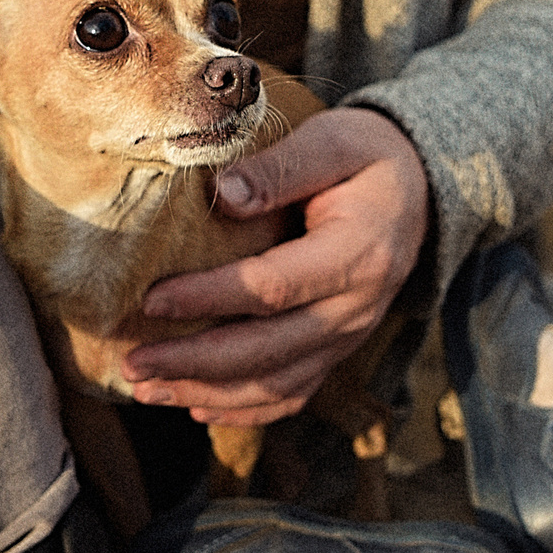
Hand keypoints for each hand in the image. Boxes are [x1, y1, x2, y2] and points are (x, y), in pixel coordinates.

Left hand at [125, 108, 427, 426]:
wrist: (419, 190)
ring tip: (146, 389)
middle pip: (268, 351)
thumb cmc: (366, 157)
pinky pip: (292, 393)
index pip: (273, 288)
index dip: (209, 299)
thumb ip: (280, 168)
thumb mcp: (333, 143)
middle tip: (133, 363)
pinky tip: (195, 408)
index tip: (151, 300)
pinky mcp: (338, 349)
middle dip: (194, 364)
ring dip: (207, 394)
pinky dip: (244, 410)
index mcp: (357, 255)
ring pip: (275, 384)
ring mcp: (349, 337)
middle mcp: (356, 309)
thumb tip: (220, 195)